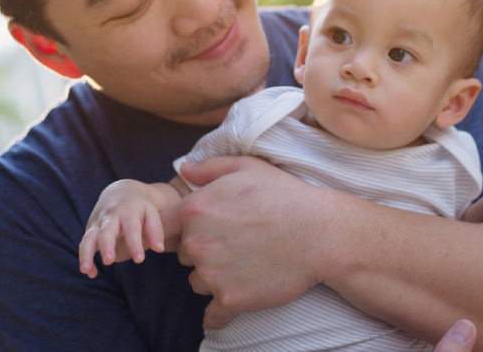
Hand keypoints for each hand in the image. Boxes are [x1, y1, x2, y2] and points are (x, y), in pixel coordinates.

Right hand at [78, 179, 171, 277]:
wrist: (119, 191)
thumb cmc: (139, 206)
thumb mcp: (151, 212)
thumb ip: (155, 230)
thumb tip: (159, 249)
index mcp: (128, 212)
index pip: (132, 229)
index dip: (135, 244)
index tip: (139, 259)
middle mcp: (110, 217)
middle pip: (106, 231)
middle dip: (106, 246)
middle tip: (109, 261)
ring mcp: (98, 223)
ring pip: (88, 238)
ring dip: (85, 254)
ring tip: (86, 270)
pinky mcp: (89, 229)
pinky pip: (84, 244)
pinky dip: (84, 258)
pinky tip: (90, 272)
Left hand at [160, 156, 332, 329]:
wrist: (319, 233)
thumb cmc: (285, 195)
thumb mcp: (247, 168)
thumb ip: (209, 168)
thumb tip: (184, 169)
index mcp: (195, 209)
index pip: (163, 228)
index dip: (178, 230)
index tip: (199, 231)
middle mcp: (197, 243)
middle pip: (184, 255)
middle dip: (203, 250)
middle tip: (235, 241)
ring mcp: (212, 274)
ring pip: (198, 282)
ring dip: (214, 277)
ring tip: (246, 262)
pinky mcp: (231, 299)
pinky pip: (212, 315)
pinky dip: (220, 311)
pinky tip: (236, 298)